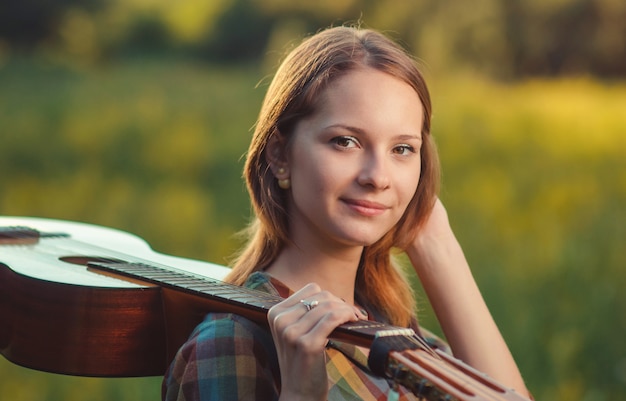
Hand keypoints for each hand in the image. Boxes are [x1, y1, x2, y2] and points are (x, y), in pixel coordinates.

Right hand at [267, 283, 365, 400]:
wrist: (299, 395)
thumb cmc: (302, 363)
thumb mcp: (295, 333)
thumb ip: (305, 312)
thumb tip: (332, 296)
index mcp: (275, 313)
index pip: (310, 289)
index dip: (330, 297)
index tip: (341, 309)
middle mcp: (280, 320)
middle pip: (321, 296)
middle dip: (341, 304)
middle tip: (353, 316)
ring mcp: (292, 333)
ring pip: (329, 306)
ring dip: (348, 310)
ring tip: (355, 320)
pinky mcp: (307, 345)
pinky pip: (333, 318)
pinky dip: (347, 316)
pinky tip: (354, 322)